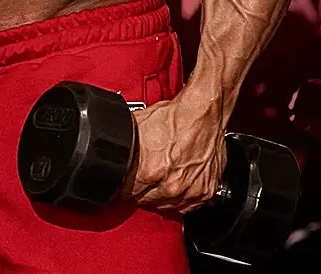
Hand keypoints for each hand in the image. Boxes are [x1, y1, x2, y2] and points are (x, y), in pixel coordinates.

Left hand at [120, 92, 226, 212]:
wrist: (202, 113)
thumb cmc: (175, 116)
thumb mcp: (137, 126)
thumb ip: (125, 146)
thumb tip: (114, 152)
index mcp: (149, 171)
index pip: (127, 194)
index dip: (124, 186)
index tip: (127, 181)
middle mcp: (170, 186)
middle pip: (146, 202)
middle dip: (142, 191)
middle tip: (143, 179)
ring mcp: (190, 191)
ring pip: (167, 207)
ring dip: (161, 197)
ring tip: (159, 181)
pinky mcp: (205, 191)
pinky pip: (188, 206)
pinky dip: (182, 198)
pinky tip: (176, 185)